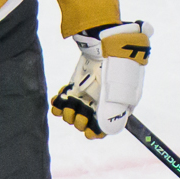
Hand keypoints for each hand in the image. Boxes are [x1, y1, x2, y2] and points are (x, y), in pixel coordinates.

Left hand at [51, 21, 149, 137]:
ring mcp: (84, 95)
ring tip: (70, 105)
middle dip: (80, 122)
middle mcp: (97, 104)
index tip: (89, 133)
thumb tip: (105, 131)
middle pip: (84, 123)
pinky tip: (58, 100)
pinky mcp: (74, 86)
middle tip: (80, 114)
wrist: (107, 45)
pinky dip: (58, 103)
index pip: (102, 129)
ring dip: (68, 114)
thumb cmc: (119, 68)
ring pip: (71, 114)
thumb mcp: (121, 92)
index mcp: (112, 107)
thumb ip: (114, 114)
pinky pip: (62, 101)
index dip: (94, 132)